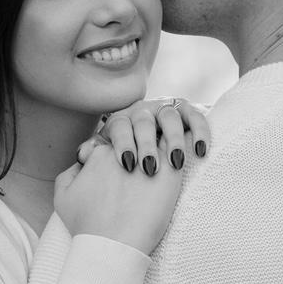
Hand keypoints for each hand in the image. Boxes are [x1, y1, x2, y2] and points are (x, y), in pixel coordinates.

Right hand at [54, 139, 181, 254]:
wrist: (112, 246)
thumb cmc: (87, 226)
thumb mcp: (63, 196)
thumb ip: (70, 172)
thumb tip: (81, 162)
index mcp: (102, 151)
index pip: (115, 137)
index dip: (120, 151)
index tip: (124, 168)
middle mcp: (126, 149)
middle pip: (139, 133)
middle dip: (143, 142)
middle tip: (146, 162)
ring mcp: (150, 159)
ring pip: (161, 137)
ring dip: (165, 143)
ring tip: (168, 157)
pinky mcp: (171, 173)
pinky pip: (181, 149)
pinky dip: (181, 150)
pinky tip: (181, 159)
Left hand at [79, 97, 209, 174]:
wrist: (150, 172)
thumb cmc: (126, 173)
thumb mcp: (105, 162)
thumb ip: (92, 158)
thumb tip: (82, 155)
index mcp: (121, 123)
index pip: (119, 125)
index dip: (123, 143)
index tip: (127, 165)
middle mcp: (142, 112)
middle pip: (143, 120)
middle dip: (146, 144)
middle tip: (149, 168)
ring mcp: (165, 110)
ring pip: (169, 116)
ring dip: (173, 139)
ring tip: (175, 162)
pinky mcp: (187, 113)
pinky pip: (194, 116)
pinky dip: (199, 130)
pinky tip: (200, 151)